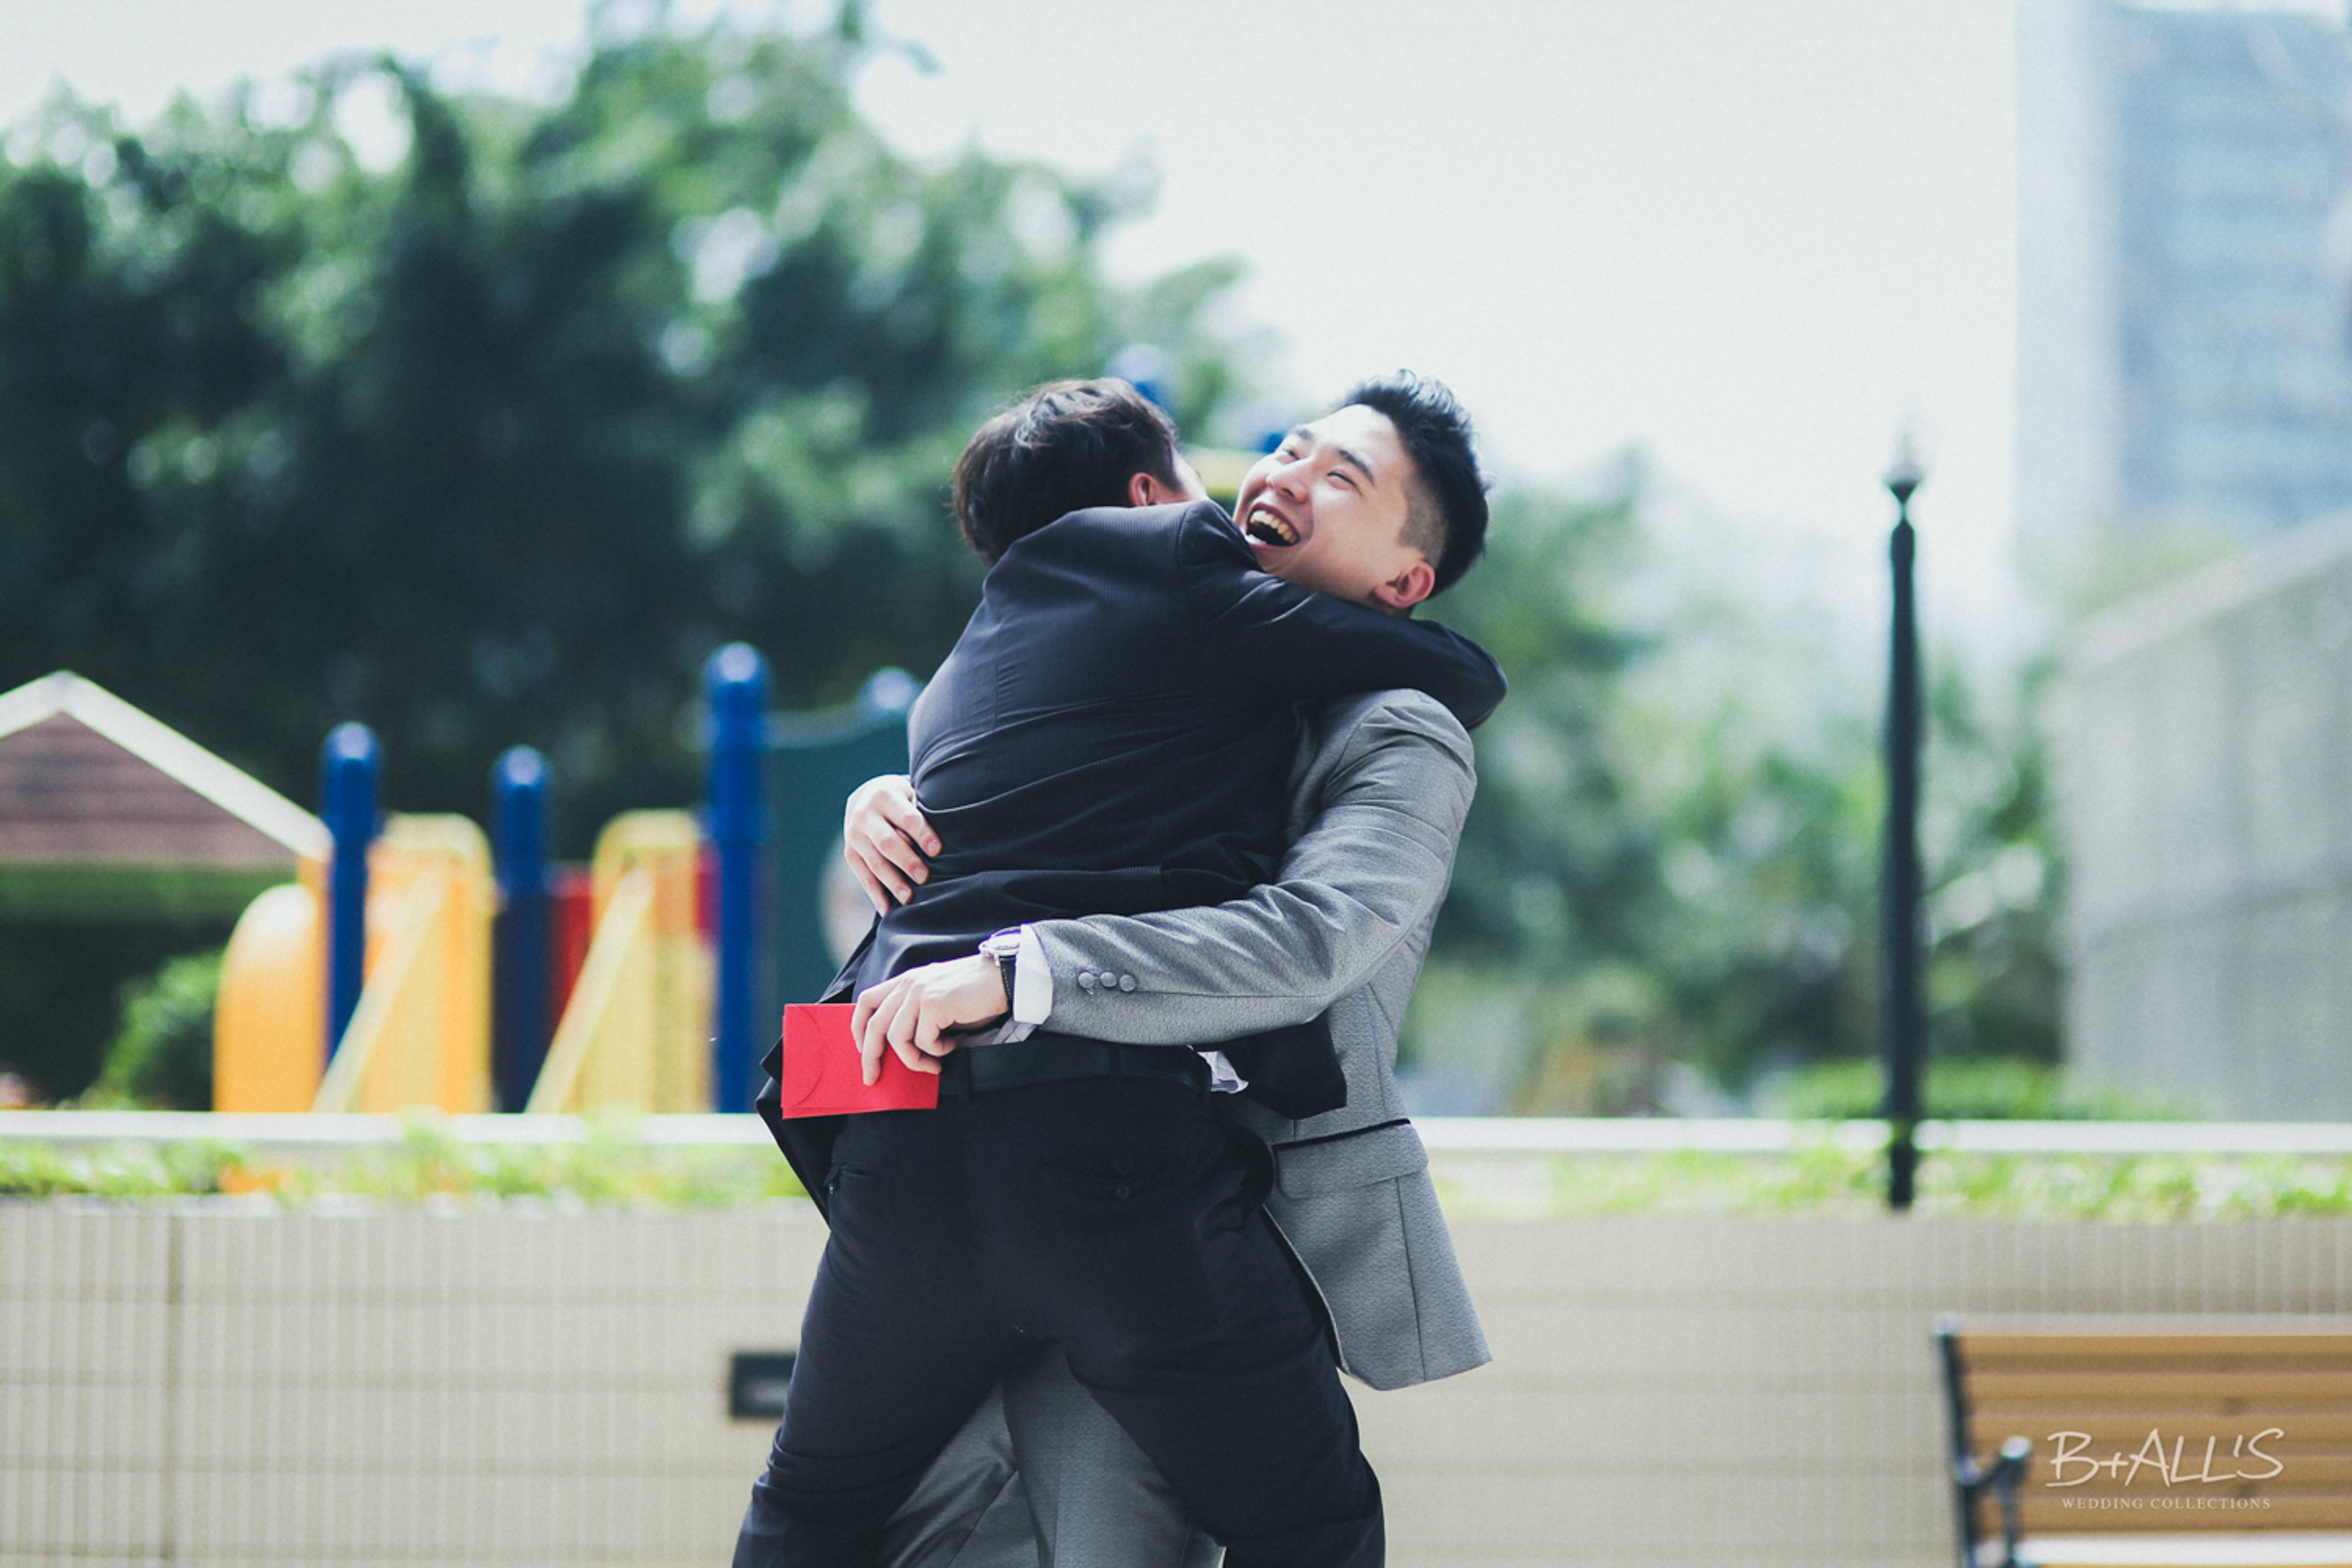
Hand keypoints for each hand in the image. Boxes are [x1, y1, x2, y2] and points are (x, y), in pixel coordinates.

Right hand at [843, 774, 939, 912]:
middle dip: (907, 861)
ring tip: (908, 898)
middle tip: (924, 877)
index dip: (922, 834)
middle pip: (887, 842)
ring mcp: (854, 836)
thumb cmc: (902, 800)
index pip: (906, 817)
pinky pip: (864, 877)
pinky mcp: (850, 853)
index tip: (937, 851)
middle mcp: (864, 815)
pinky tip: (888, 909)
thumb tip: (937, 847)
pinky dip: (876, 895)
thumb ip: (920, 814)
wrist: (867, 798)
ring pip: (875, 862)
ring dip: (893, 882)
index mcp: (884, 796)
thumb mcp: (911, 796)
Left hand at [852, 955, 1009, 1083]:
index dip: (858, 1029)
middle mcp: (908, 983)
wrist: (1004, 977)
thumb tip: (901, 1048)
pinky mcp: (934, 1004)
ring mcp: (919, 992)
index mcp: (906, 980)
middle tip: (874, 1077)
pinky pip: (924, 1041)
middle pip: (873, 1025)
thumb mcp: (937, 998)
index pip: (866, 1001)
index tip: (863, 1051)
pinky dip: (937, 1051)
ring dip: (913, 1059)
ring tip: (933, 1063)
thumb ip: (916, 1014)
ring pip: (897, 1038)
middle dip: (870, 1056)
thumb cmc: (975, 992)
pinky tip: (952, 1045)